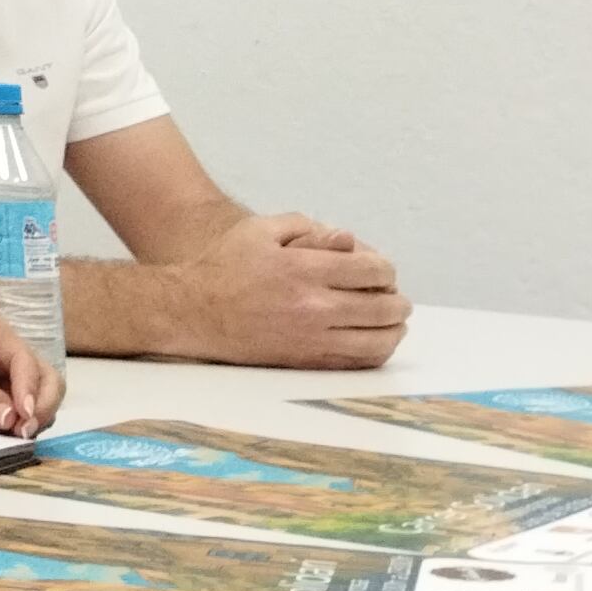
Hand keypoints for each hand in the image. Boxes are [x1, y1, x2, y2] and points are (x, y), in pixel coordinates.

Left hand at [0, 319, 59, 434]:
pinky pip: (22, 424)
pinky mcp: (4, 409)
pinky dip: (9, 433)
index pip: (26, 359)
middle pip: (48, 382)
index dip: (30, 387)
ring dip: (23, 423)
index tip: (23, 414)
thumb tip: (12, 417)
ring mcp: (9, 385)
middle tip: (22, 432)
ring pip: (41, 405)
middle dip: (40, 407)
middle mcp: (9, 358)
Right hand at [178, 212, 411, 367]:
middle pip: (381, 308)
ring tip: (394, 322)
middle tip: (397, 299)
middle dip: (397, 301)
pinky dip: (376, 352)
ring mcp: (311, 339)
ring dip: (394, 330)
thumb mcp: (260, 231)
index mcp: (302, 269)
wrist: (194, 311)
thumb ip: (305, 228)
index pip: (369, 271)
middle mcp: (312, 306)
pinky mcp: (306, 361)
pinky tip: (376, 342)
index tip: (383, 270)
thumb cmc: (226, 265)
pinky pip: (357, 362)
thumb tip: (348, 239)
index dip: (385, 270)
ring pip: (376, 340)